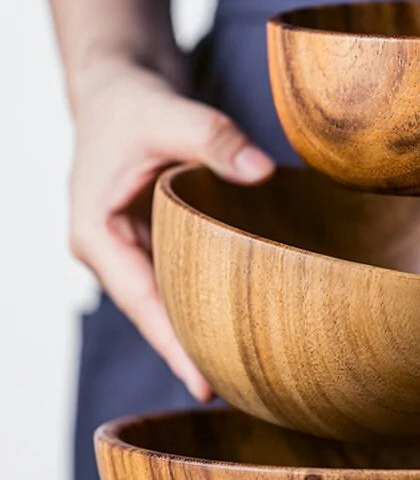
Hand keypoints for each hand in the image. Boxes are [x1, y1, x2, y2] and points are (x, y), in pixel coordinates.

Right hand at [70, 59, 274, 398]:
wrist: (117, 87)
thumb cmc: (132, 103)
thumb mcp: (167, 113)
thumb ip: (213, 138)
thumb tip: (263, 172)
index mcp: (97, 234)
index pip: (142, 303)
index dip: (173, 345)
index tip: (205, 387)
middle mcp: (109, 252)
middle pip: (155, 314)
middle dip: (190, 352)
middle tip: (241, 391)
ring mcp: (128, 250)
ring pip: (165, 301)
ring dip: (197, 331)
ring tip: (243, 372)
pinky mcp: (149, 242)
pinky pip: (176, 281)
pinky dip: (201, 301)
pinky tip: (234, 322)